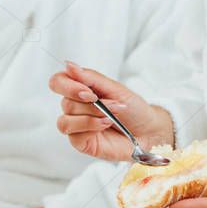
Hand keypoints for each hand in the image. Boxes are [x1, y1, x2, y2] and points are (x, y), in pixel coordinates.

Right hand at [48, 61, 172, 161]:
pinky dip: (91, 128)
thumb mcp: (114, 88)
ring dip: (90, 117)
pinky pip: (73, 135)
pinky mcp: (81, 142)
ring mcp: (77, 126)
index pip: (58, 82)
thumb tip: (68, 65)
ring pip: (65, 121)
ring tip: (109, 117)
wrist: (148, 130)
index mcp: (81, 90)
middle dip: (91, 104)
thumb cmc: (133, 109)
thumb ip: (89, 77)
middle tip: (111, 104)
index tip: (88, 91)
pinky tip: (105, 125)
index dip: (67, 86)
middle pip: (65, 102)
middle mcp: (76, 107)